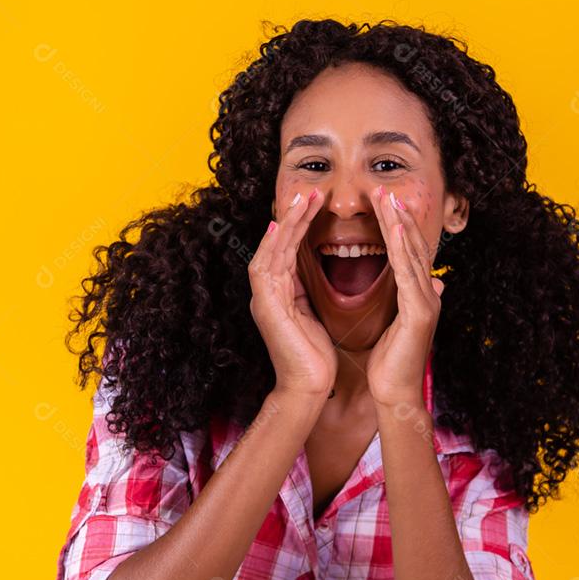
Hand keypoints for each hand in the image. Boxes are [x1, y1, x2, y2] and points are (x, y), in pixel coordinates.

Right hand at [248, 186, 335, 398]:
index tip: (315, 203)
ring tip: (304, 200)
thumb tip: (315, 267)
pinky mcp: (265, 306)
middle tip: (311, 191)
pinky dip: (273, 246)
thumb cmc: (314, 356)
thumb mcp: (313, 315)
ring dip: (287, 223)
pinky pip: (266, 267)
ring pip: (271, 249)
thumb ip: (307, 290)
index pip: (288, 249)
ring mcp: (263, 298)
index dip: (300, 225)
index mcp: (279, 293)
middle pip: (277, 243)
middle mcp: (266, 292)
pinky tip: (282, 227)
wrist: (308, 387)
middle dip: (294, 216)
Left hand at [365, 186, 444, 407]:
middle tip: (383, 189)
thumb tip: (433, 282)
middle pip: (412, 246)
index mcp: (419, 296)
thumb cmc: (390, 364)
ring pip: (411, 254)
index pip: (407, 253)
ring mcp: (426, 302)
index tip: (383, 203)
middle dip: (398, 216)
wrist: (395, 395)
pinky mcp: (419, 312)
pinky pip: (407, 272)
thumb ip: (408, 301)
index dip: (397, 227)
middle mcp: (427, 294)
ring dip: (399, 223)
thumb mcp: (397, 325)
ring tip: (388, 198)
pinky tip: (392, 227)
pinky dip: (400, 247)